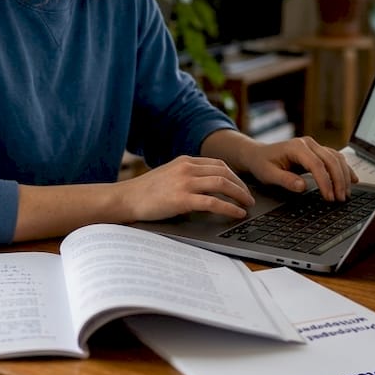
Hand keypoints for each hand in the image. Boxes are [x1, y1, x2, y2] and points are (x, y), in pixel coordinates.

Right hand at [117, 155, 255, 220]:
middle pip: (224, 172)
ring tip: (247, 205)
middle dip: (241, 185)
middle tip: (249, 197)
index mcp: (184, 161)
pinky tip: (237, 213)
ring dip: (240, 195)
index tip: (241, 185)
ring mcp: (185, 183)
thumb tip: (206, 187)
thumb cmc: (144, 192)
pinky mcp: (182, 200)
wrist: (125, 199)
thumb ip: (185, 176)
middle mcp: (186, 168)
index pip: (217, 164)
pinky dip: (230, 208)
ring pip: (222, 184)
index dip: (233, 175)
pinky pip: (213, 202)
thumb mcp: (168, 175)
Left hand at [243, 136, 356, 201]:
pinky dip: (345, 169)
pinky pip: (336, 158)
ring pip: (336, 158)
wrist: (258, 154)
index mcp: (296, 147)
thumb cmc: (262, 164)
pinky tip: (353, 180)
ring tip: (345, 194)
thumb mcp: (268, 174)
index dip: (325, 182)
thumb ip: (285, 180)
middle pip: (331, 160)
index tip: (329, 198)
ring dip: (344, 176)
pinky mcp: (318, 151)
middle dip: (338, 181)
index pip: (317, 165)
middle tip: (340, 199)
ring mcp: (314, 146)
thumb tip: (302, 186)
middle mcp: (308, 143)